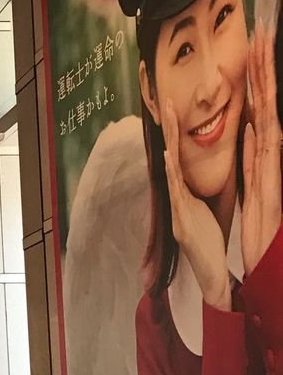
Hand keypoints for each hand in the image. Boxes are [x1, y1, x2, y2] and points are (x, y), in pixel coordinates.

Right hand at [163, 102, 230, 309]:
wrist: (210, 275)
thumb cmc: (210, 245)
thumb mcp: (208, 212)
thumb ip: (201, 194)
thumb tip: (200, 177)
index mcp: (186, 195)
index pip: (180, 157)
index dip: (176, 133)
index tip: (174, 107)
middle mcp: (178, 198)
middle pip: (171, 155)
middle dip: (169, 127)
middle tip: (164, 99)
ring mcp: (178, 207)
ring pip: (171, 167)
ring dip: (169, 138)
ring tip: (167, 113)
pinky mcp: (182, 218)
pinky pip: (176, 189)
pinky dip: (171, 170)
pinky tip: (167, 153)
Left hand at [242, 24, 280, 276]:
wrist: (266, 254)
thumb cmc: (260, 221)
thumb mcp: (251, 179)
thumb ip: (250, 154)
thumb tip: (248, 128)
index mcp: (262, 149)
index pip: (258, 103)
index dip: (255, 74)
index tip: (252, 44)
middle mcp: (270, 150)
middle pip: (266, 99)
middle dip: (264, 65)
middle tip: (262, 30)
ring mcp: (273, 164)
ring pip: (269, 115)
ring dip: (266, 84)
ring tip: (263, 52)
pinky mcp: (271, 182)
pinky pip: (266, 152)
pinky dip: (262, 130)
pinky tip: (258, 111)